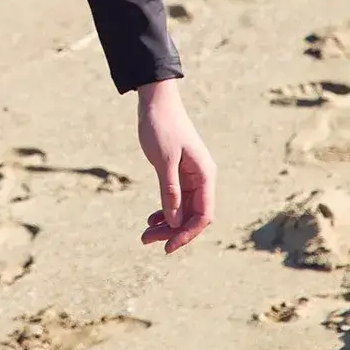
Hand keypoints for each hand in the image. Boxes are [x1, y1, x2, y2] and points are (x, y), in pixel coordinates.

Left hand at [135, 81, 215, 252]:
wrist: (156, 102)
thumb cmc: (162, 127)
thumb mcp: (164, 160)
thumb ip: (170, 191)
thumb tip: (173, 222)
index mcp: (205, 175)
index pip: (203, 215)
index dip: (187, 234)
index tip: (168, 247)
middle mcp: (202, 178)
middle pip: (192, 216)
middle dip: (172, 231)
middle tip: (146, 240)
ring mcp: (191, 176)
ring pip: (182, 209)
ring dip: (166, 224)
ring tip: (145, 235)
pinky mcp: (179, 173)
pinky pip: (176, 199)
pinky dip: (164, 211)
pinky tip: (151, 219)